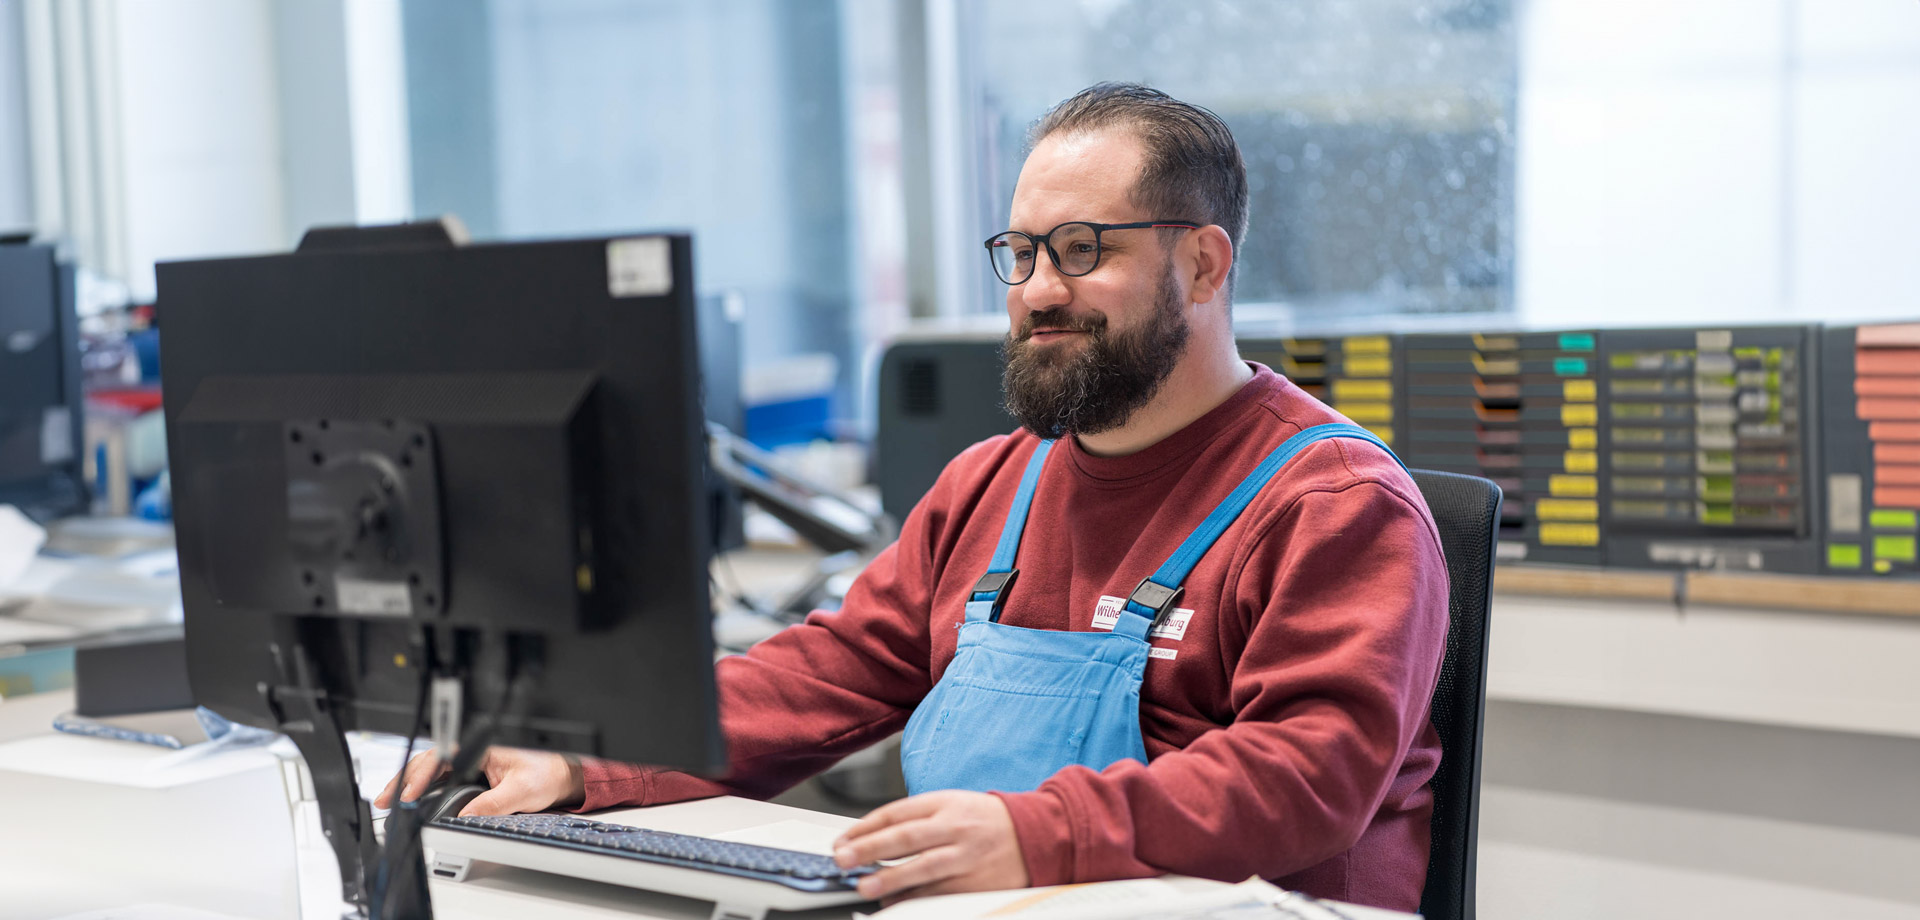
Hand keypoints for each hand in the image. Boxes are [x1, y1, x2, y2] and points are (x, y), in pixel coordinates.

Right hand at [373, 745, 583, 816]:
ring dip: (409, 784)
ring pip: (431, 770)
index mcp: (482, 745)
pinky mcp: (469, 774)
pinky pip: (440, 778)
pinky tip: (409, 800)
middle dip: (404, 779)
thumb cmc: (547, 772)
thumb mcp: (522, 791)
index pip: (442, 757)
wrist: (562, 776)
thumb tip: (465, 816)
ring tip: (390, 801)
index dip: (421, 776)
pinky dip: (422, 788)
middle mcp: (472, 750)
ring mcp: (469, 761)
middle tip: (385, 800)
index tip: (409, 795)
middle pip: (429, 762)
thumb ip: (493, 804)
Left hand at [831, 790, 1030, 902]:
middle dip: (870, 849)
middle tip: (843, 860)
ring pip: (923, 869)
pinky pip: (940, 893)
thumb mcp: (952, 805)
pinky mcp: (976, 883)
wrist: (1035, 835)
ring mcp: (967, 857)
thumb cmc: (984, 821)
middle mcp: (956, 828)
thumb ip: (915, 819)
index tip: (842, 841)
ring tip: (864, 885)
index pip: (897, 812)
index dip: (865, 827)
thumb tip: (871, 840)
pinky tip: (893, 901)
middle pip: (906, 837)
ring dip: (890, 879)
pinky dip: (914, 898)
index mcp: (945, 803)